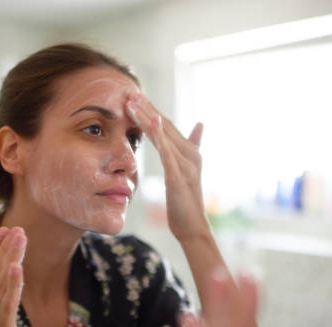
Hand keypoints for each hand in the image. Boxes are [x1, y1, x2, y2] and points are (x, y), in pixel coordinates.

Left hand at [125, 94, 206, 240]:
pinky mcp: (179, 177)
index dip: (152, 110)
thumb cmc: (185, 202)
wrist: (193, 227)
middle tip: (130, 93)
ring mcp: (186, 165)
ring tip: (132, 103)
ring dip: (148, 117)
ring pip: (164, 136)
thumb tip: (200, 123)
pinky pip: (168, 153)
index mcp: (190, 152)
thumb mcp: (186, 171)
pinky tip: (153, 123)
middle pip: (165, 126)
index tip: (136, 97)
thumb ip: (192, 146)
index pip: (168, 126)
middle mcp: (190, 154)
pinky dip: (161, 137)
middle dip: (147, 108)